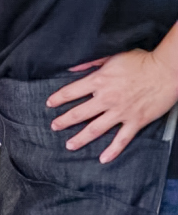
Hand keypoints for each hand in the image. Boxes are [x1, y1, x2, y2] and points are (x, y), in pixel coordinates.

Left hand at [46, 49, 177, 162]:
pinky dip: (112, 150)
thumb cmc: (140, 61)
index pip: (71, 92)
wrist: (167, 71)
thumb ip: (90, 63)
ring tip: (69, 145)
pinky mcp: (136, 121)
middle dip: (64, 121)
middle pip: (79, 113)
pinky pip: (122, 139)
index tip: (49, 104)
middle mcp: (106, 99)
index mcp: (99, 81)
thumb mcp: (111, 56)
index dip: (58, 98)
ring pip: (95, 129)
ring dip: (80, 138)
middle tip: (54, 126)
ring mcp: (121, 112)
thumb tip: (71, 68)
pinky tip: (103, 158)